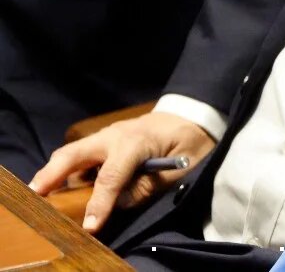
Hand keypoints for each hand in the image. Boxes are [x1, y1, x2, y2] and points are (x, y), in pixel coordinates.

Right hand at [29, 111, 213, 232]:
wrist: (193, 114)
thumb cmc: (191, 141)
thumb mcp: (181, 168)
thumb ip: (149, 186)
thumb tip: (119, 202)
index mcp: (136, 142)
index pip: (111, 177)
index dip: (100, 204)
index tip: (90, 227)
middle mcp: (114, 136)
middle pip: (74, 154)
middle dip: (52, 174)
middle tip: (35, 195)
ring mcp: (107, 135)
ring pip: (72, 153)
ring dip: (54, 172)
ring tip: (40, 195)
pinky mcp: (104, 140)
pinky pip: (80, 155)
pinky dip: (66, 169)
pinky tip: (61, 187)